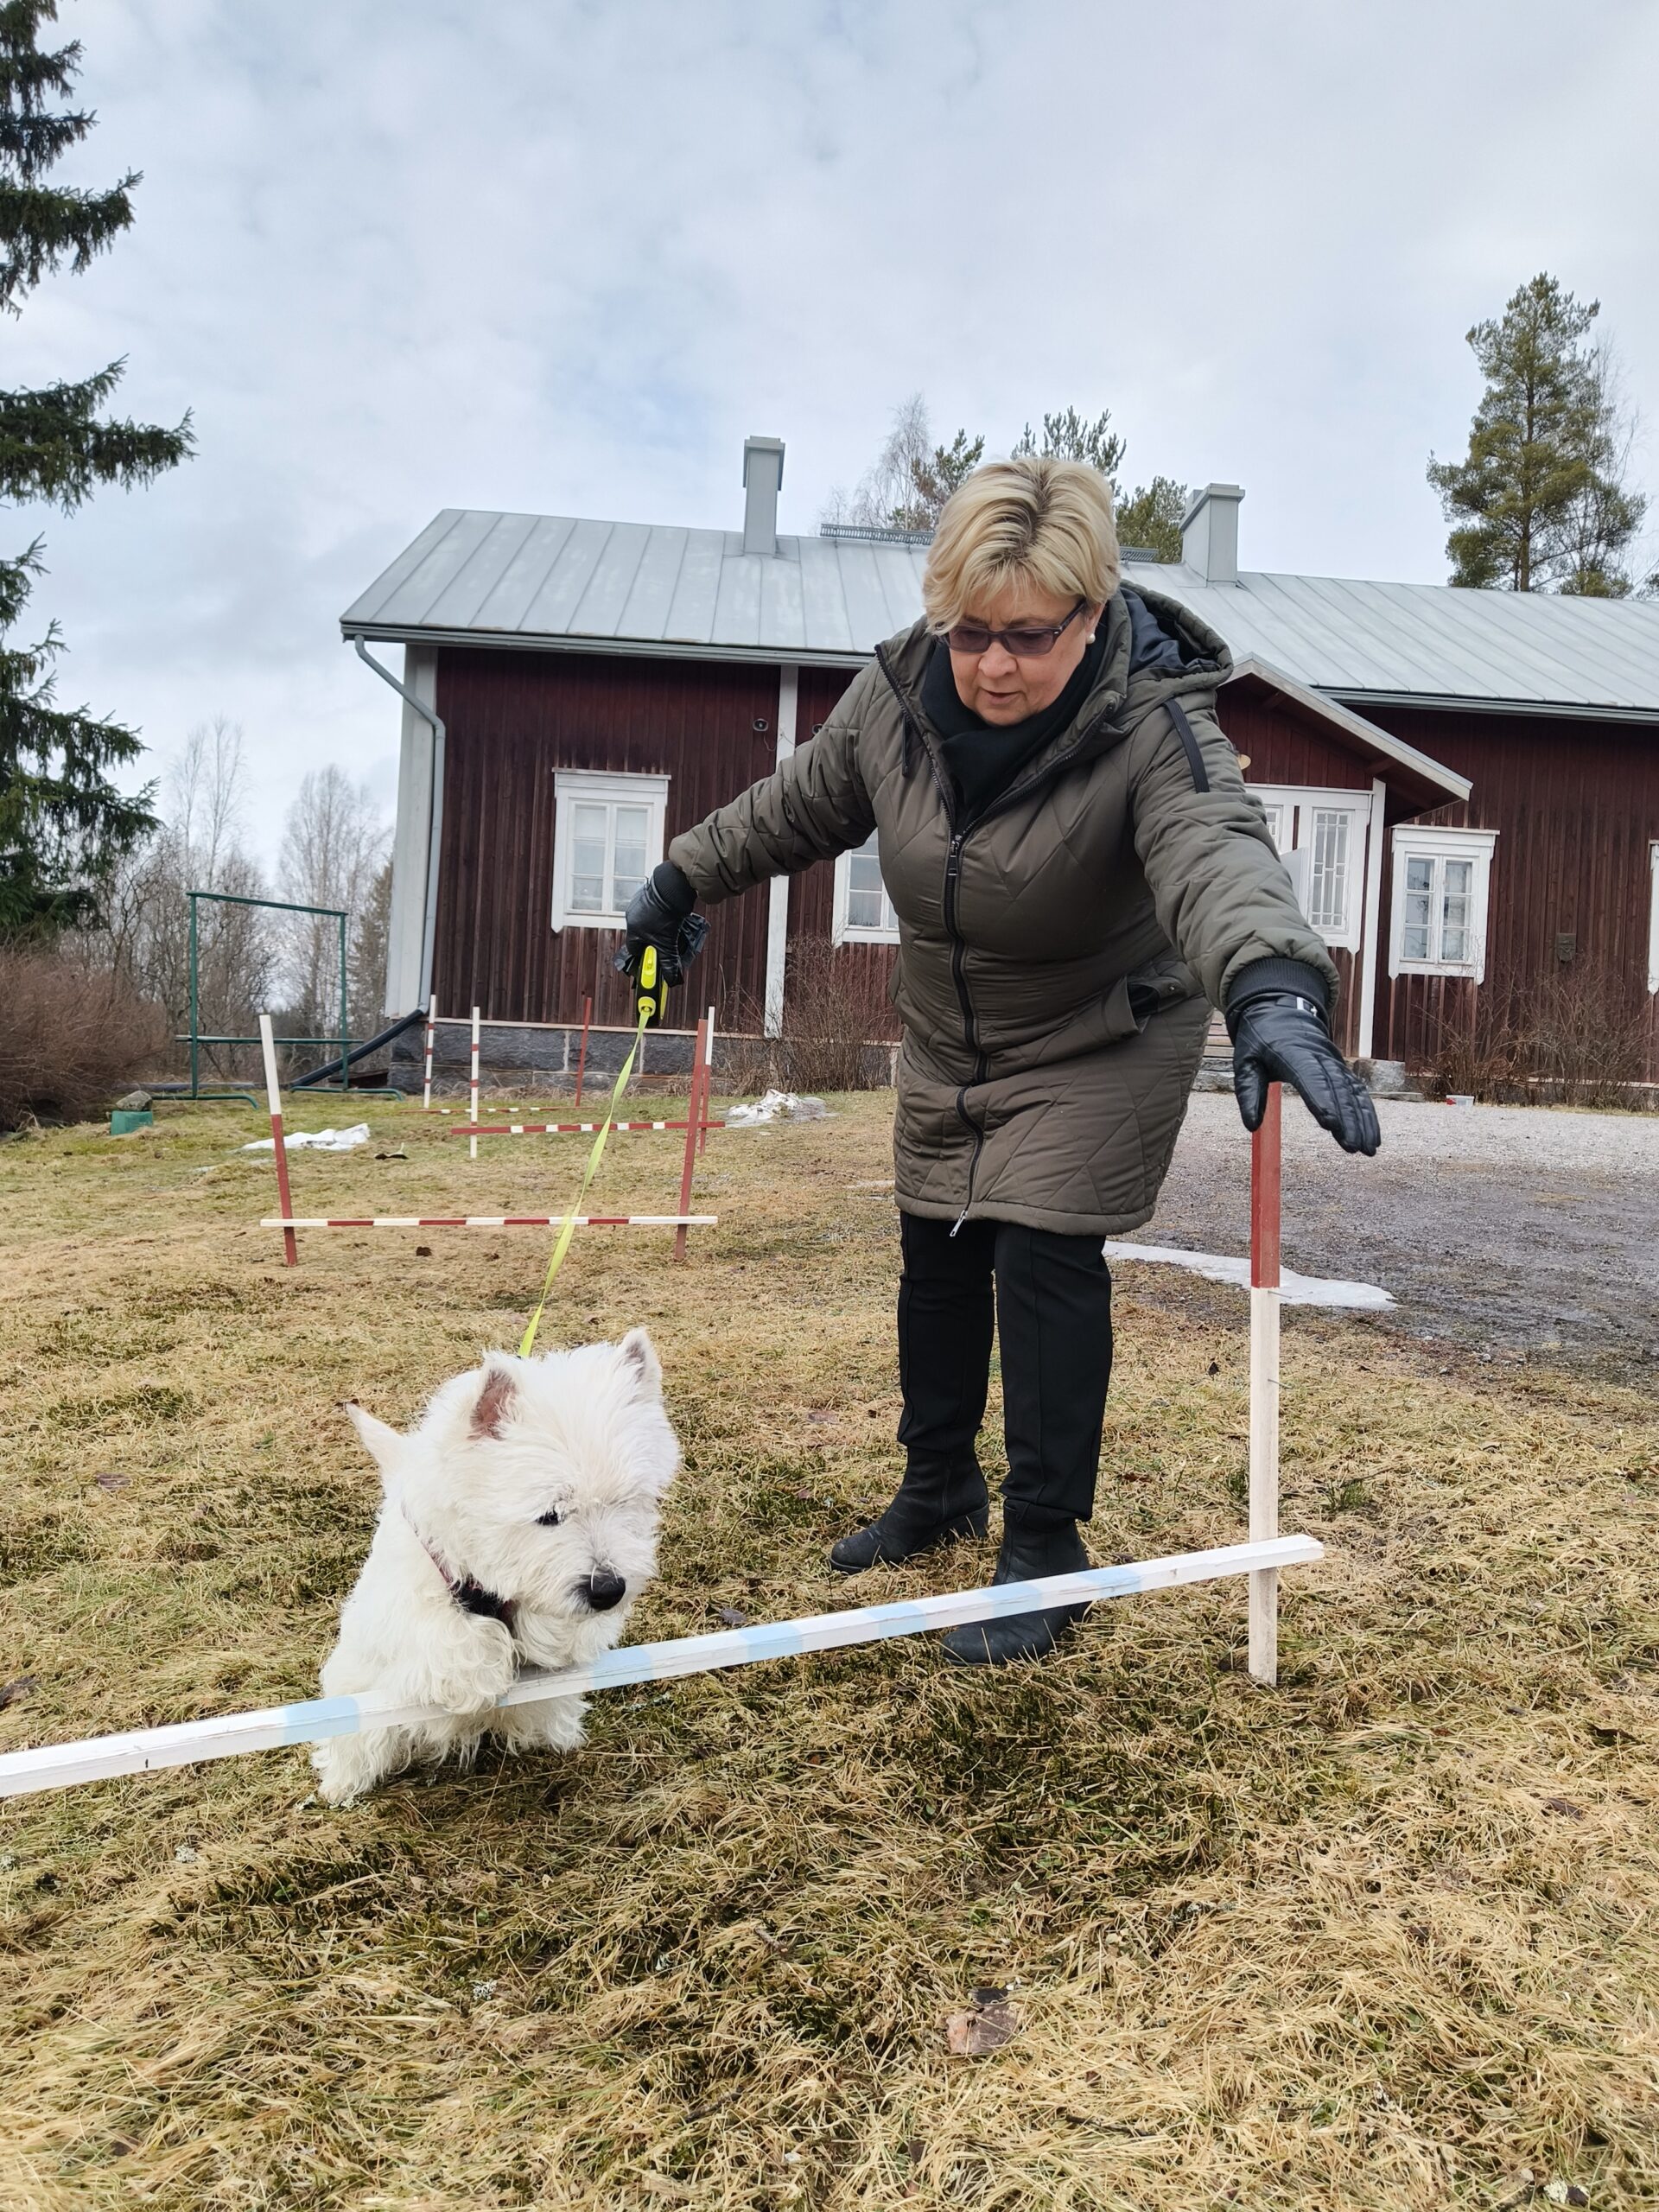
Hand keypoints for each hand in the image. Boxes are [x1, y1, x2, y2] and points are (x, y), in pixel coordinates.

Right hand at [615, 862, 707, 988]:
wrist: (673, 886)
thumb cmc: (667, 912)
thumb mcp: (668, 942)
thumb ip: (668, 962)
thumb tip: (671, 979)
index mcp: (633, 929)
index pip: (634, 950)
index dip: (644, 957)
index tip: (652, 960)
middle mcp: (633, 915)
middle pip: (641, 936)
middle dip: (652, 942)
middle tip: (665, 944)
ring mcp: (639, 903)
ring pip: (647, 922)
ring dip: (657, 928)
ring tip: (670, 928)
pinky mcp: (648, 894)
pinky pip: (652, 909)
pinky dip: (660, 914)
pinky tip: (670, 916)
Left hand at [1231, 991, 1380, 1155]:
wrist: (1281, 1013)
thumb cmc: (1259, 1042)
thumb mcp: (1245, 1062)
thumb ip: (1248, 1093)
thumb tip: (1252, 1125)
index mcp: (1291, 1053)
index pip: (1310, 1077)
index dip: (1322, 1100)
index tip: (1330, 1124)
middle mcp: (1319, 1057)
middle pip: (1338, 1089)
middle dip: (1347, 1119)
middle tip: (1351, 1146)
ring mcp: (1334, 1063)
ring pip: (1353, 1092)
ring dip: (1363, 1121)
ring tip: (1367, 1149)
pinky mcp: (1341, 1071)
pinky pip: (1358, 1093)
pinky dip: (1368, 1115)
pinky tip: (1372, 1138)